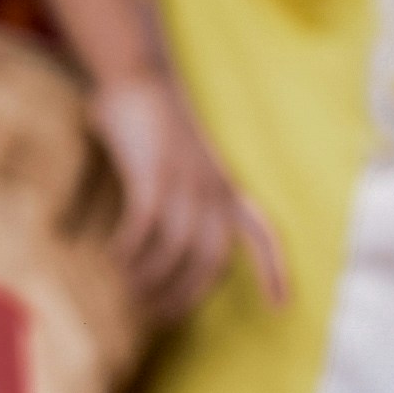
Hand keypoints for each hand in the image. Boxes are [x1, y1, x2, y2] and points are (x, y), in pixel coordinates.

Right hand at [86, 72, 275, 316]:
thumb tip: (158, 241)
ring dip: (150, 279)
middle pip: (210, 260)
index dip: (273, 270)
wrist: (139, 75)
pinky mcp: (154, 173)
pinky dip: (129, 248)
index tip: (281, 305)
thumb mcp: (178, 163)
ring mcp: (185, 181)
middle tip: (158, 317)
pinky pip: (145, 226)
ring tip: (128, 292)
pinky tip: (112, 255)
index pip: (261, 232)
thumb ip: (177, 198)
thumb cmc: (152, 121)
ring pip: (176, 250)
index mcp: (225, 186)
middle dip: (185, 297)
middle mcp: (212, 188)